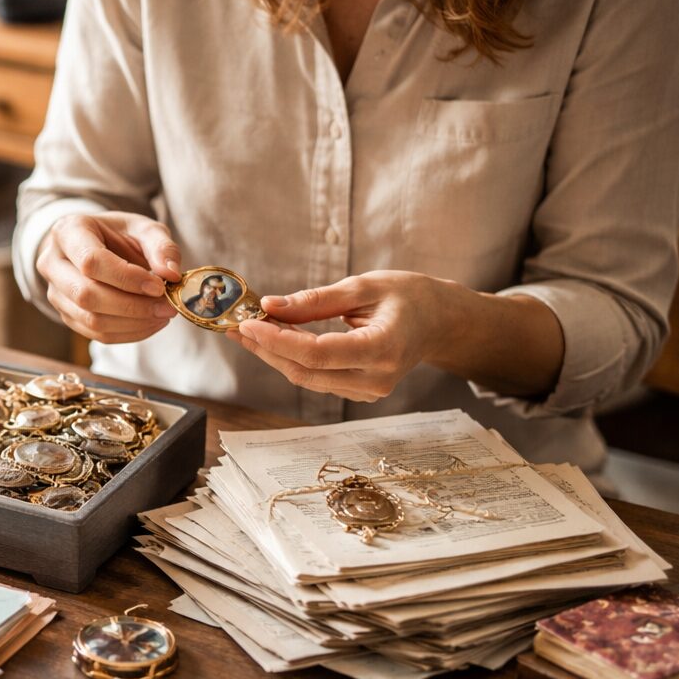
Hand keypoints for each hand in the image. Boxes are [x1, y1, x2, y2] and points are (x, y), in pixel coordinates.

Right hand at [36, 212, 181, 342]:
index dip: (126, 278)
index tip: (159, 286)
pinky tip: (150, 322)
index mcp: (68, 232)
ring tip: (162, 314)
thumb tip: (171, 273)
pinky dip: (128, 333)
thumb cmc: (118, 234)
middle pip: (86, 295)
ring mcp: (55, 293)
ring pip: (90, 319)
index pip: (91, 261)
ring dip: (133, 323)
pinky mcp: (66, 315)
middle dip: (132, 306)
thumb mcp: (142, 228)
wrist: (96, 246)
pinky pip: (96, 334)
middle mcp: (52, 263)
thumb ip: (160, 246)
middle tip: (166, 306)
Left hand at [233, 270, 454, 402]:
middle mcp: (375, 380)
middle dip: (267, 348)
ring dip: (274, 354)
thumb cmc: (409, 297)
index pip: (317, 353)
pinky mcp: (359, 393)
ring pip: (306, 378)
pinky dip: (292, 358)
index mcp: (383, 350)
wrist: (440, 321)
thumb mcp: (365, 286)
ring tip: (251, 328)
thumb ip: (316, 300)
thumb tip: (270, 305)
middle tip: (239, 324)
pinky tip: (276, 339)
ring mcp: (368, 392)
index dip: (277, 340)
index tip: (249, 322)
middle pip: (305, 371)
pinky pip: (316, 378)